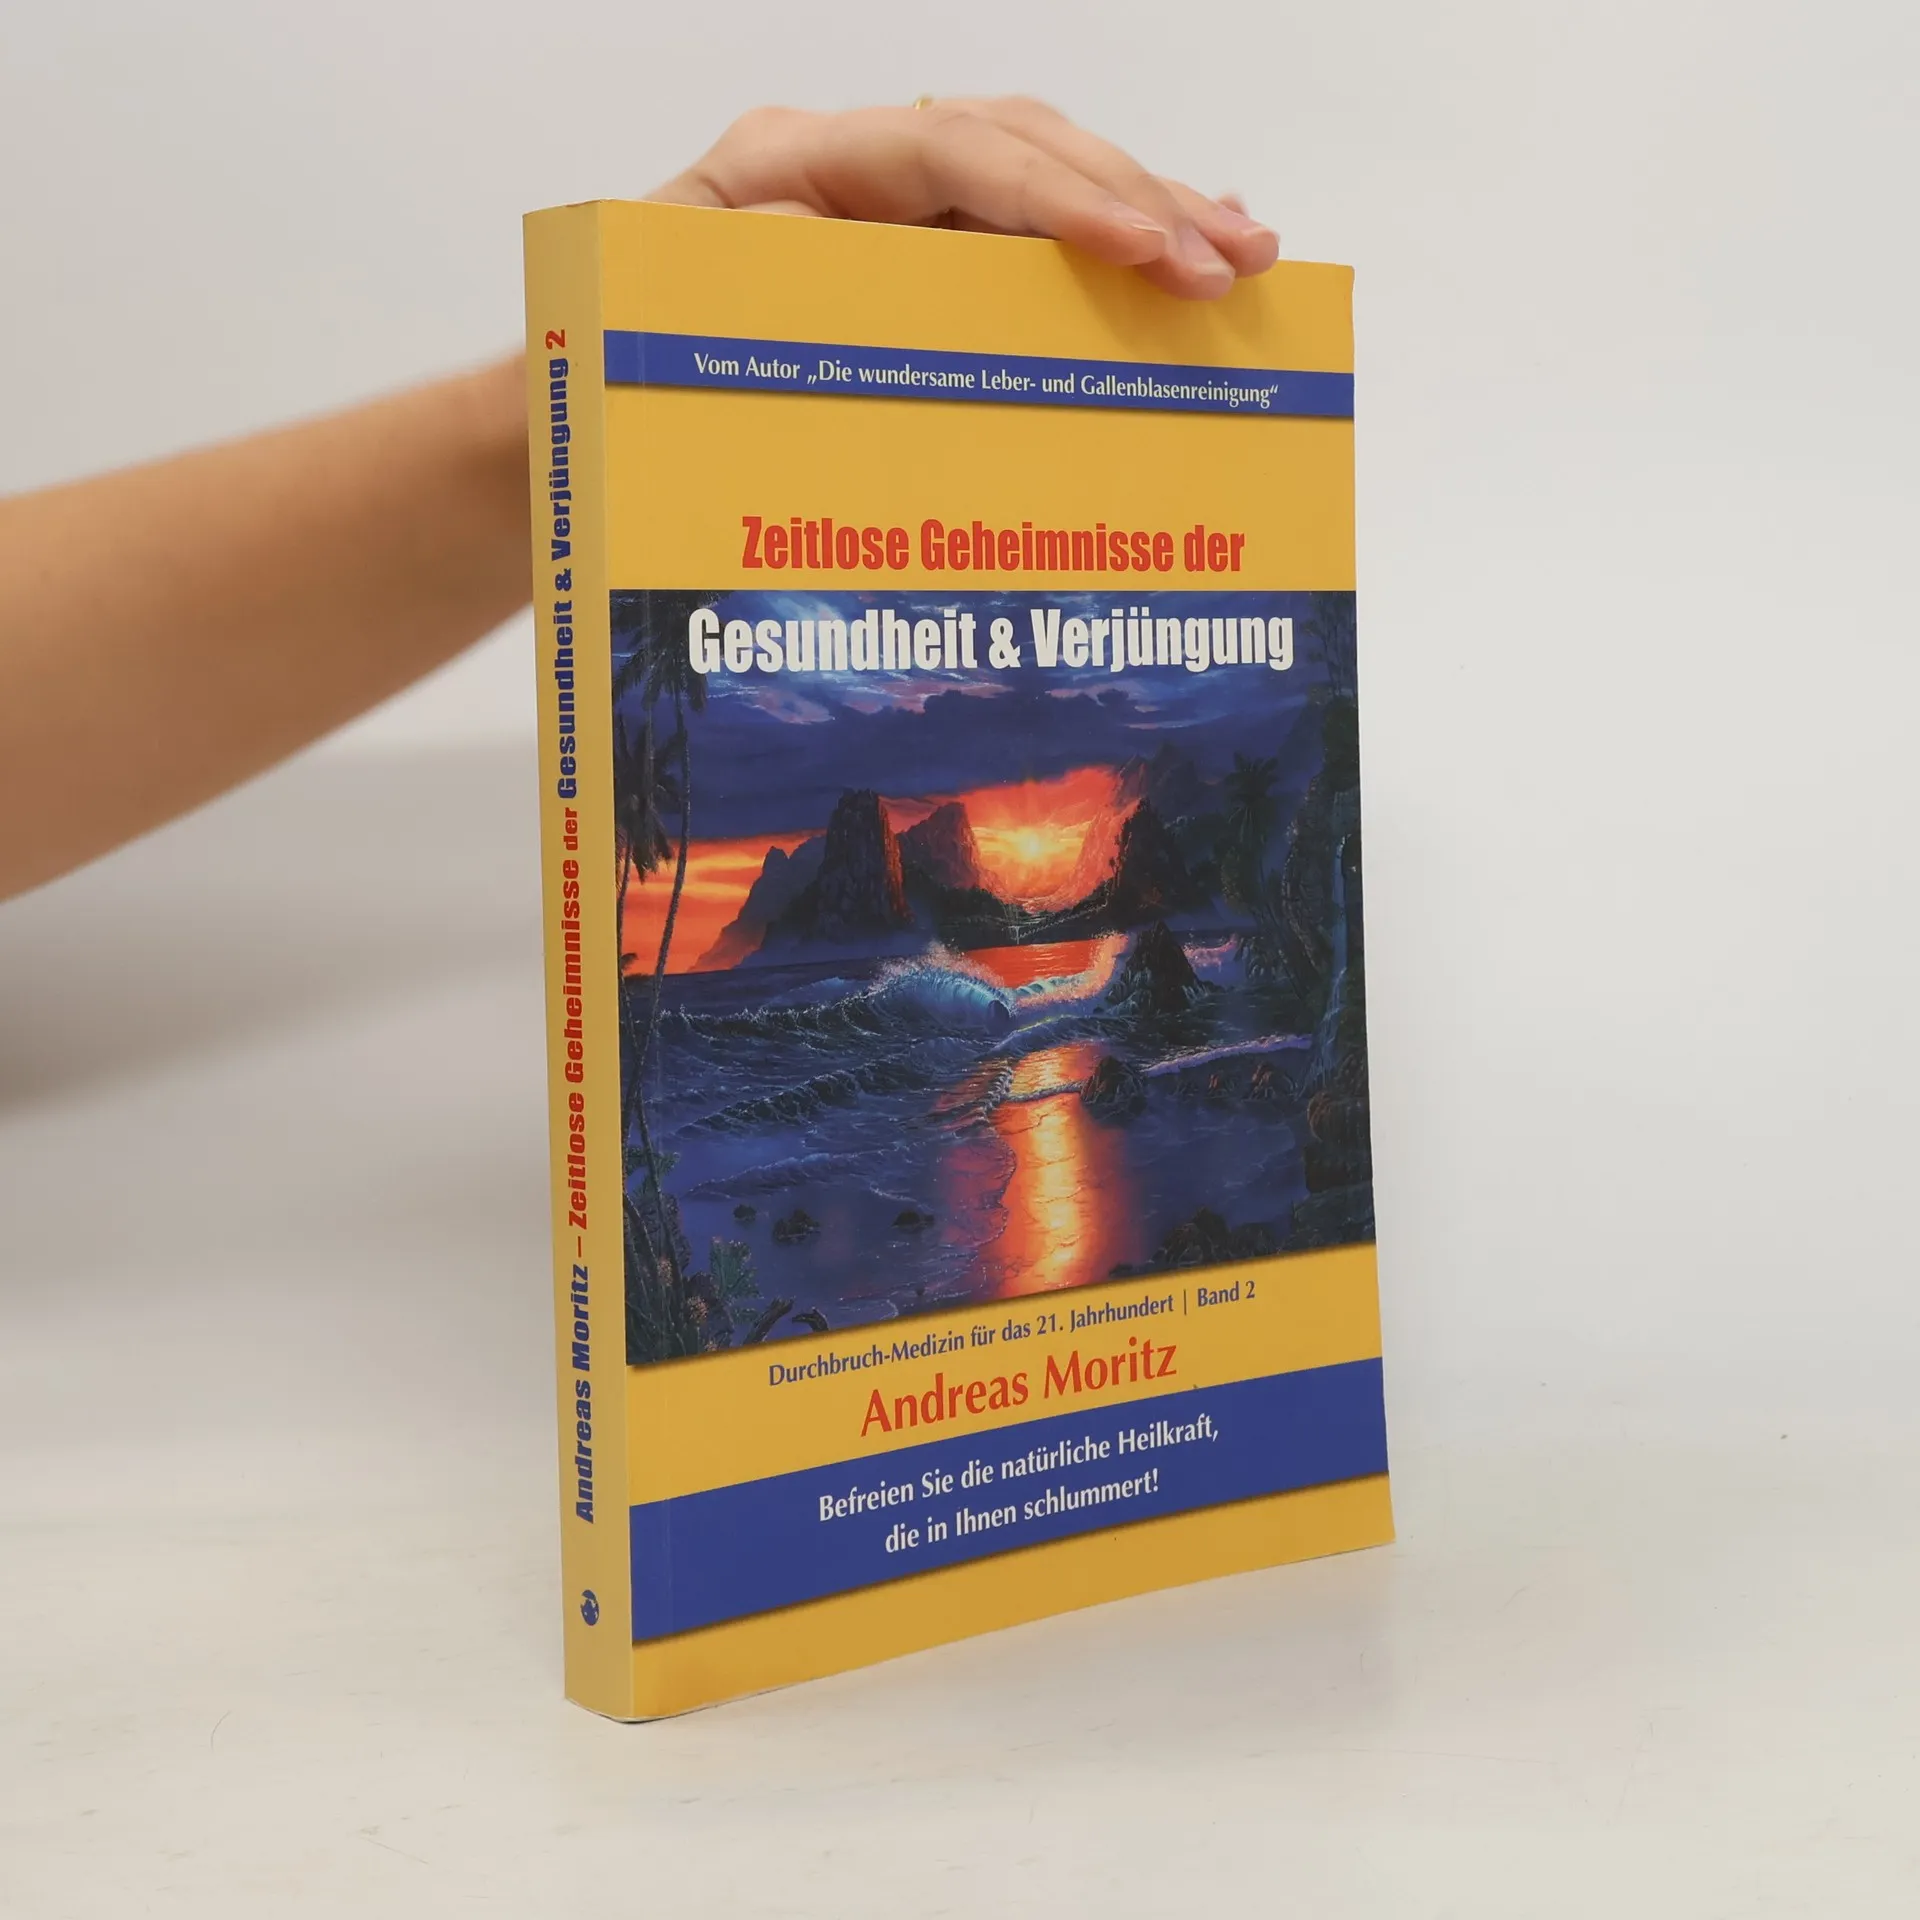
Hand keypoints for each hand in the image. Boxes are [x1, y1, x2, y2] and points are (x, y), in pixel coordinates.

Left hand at [649, 99, 1278, 299]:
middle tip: (1230, 264)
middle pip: (1023, 147)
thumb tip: (854, 253)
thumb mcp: (670, 319)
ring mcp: (889, 199)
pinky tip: (1183, 242)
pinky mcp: (915, 246)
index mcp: (790, 161)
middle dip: (1137, 199)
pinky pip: (1025, 225)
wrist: (594, 384)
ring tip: (1244, 254)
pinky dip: (1107, 235)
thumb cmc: (622, 358)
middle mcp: (850, 162)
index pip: (955, 152)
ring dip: (1148, 210)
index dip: (1059, 197)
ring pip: (1043, 176)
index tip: (1147, 249)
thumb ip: (761, 281)